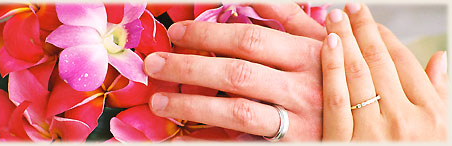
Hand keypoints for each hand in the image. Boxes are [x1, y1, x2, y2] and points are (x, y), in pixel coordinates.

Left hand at [143, 3, 325, 140]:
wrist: (368, 118)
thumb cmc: (336, 74)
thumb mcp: (322, 40)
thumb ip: (289, 17)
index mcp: (308, 53)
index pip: (250, 39)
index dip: (209, 35)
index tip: (178, 33)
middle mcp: (302, 85)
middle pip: (237, 73)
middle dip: (190, 67)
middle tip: (155, 64)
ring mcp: (297, 118)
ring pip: (237, 110)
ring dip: (194, 104)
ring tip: (160, 100)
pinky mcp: (290, 143)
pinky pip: (245, 141)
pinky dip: (212, 137)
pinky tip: (186, 135)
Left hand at [321, 4, 447, 140]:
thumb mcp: (438, 131)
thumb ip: (438, 94)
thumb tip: (439, 57)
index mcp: (430, 113)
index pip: (404, 62)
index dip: (385, 37)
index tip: (371, 22)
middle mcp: (403, 119)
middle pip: (378, 61)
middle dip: (362, 29)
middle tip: (349, 9)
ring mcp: (373, 132)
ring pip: (357, 73)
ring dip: (345, 40)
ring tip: (335, 19)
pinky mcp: (344, 142)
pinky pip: (337, 98)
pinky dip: (332, 67)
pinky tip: (328, 44)